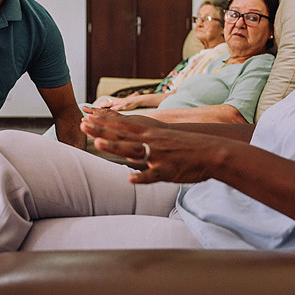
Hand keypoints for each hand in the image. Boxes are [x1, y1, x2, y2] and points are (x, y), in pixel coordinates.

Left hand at [80, 112, 227, 184]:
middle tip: (82, 124)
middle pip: (123, 134)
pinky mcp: (168, 170)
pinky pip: (153, 175)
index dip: (103, 120)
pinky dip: (141, 177)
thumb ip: (144, 137)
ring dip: (116, 147)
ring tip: (99, 144)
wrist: (211, 152)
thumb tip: (125, 142)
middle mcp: (152, 140)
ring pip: (134, 150)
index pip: (122, 123)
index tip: (86, 115)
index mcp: (150, 131)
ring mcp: (159, 155)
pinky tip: (129, 179)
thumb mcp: (163, 136)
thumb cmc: (185, 146)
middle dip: (102, 129)